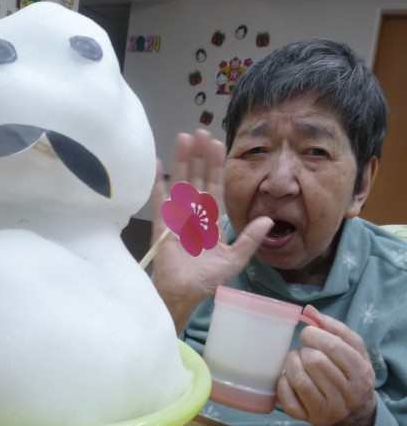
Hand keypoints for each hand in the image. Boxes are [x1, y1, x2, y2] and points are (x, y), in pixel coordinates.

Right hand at [150, 129, 272, 331]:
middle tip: (199, 132)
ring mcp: (177, 217)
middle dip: (199, 156)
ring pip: (180, 183)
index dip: (216, 166)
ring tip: (183, 138)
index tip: (217, 145)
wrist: (184, 294)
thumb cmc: (207, 279)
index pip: (215, 187)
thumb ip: (250, 239)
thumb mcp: (235, 259)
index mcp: (211, 220)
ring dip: (182, 161)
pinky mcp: (163, 224)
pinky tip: (157, 164)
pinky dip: (158, 182)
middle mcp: (194, 214)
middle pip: (197, 178)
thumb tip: (269, 219)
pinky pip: (160, 200)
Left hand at [277, 306, 376, 425]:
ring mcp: (326, 410)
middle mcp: (347, 396)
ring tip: (296, 360)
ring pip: (299, 379)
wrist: (352, 411)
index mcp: (361, 374)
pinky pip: (286, 397)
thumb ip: (335, 327)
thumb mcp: (353, 348)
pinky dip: (282, 382)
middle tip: (305, 350)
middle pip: (315, 362)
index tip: (308, 333)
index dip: (315, 335)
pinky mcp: (306, 418)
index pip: (334, 348)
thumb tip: (309, 310)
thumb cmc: (350, 371)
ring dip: (292, 362)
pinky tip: (289, 377)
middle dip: (304, 350)